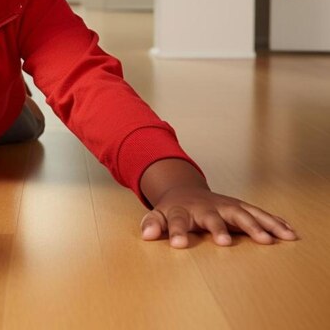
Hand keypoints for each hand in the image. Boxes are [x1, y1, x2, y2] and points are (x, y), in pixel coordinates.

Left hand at [139, 185, 298, 247]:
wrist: (186, 191)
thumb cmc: (172, 210)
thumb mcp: (158, 215)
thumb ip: (152, 224)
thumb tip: (146, 235)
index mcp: (183, 210)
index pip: (178, 220)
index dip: (178, 232)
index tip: (179, 244)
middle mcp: (206, 207)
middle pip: (214, 217)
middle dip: (219, 229)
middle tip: (225, 243)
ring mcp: (225, 205)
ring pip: (242, 214)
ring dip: (256, 226)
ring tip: (270, 240)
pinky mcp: (241, 207)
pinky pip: (259, 214)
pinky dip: (274, 223)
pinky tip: (288, 232)